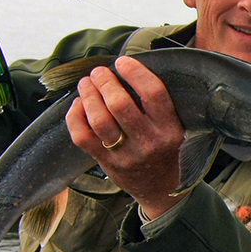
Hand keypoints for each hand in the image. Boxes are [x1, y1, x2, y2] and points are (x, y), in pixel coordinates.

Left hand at [65, 56, 186, 217]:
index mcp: (169, 130)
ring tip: (86, 84)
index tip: (123, 61)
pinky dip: (75, 116)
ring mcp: (125, 155)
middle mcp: (148, 142)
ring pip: (99, 119)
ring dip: (88, 95)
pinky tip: (78, 105)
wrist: (160, 189)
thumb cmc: (166, 151)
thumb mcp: (175, 128)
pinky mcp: (106, 163)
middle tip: (99, 72)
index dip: (135, 72)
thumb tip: (128, 69)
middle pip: (120, 104)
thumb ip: (159, 105)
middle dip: (105, 81)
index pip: (153, 93)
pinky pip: (82, 136)